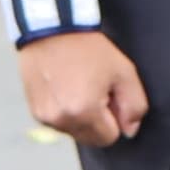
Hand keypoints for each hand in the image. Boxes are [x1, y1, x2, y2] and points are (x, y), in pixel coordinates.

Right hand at [19, 29, 146, 146]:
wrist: (52, 30)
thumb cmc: (89, 48)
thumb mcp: (124, 72)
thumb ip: (134, 105)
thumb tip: (129, 131)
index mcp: (85, 112)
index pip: (109, 138)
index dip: (114, 117)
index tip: (108, 95)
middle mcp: (61, 120)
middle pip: (90, 139)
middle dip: (97, 120)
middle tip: (94, 90)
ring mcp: (45, 117)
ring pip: (74, 132)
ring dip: (80, 117)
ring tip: (78, 86)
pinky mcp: (35, 111)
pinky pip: (58, 123)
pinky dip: (64, 112)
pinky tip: (64, 88)